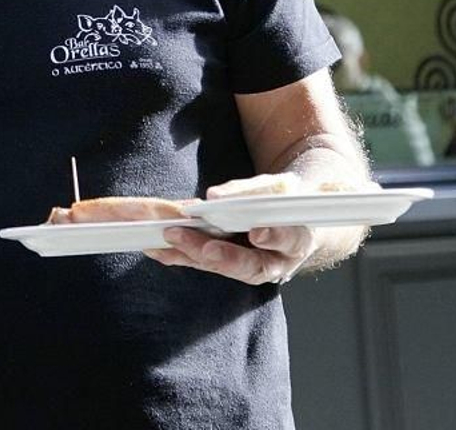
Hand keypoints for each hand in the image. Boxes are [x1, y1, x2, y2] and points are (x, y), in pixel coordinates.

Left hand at [142, 172, 374, 284]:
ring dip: (193, 256)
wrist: (293, 219)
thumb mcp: (276, 186)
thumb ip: (249, 192)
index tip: (257, 231)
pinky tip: (157, 250)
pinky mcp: (230, 266)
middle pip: (252, 266)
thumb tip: (213, 197)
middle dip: (224, 256)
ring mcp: (253, 267)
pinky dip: (181, 257)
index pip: (289, 239)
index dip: (274, 237)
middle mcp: (277, 262)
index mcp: (298, 239)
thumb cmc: (285, 199)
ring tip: (166, 243)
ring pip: (224, 268)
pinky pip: (206, 264)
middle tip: (202, 247)